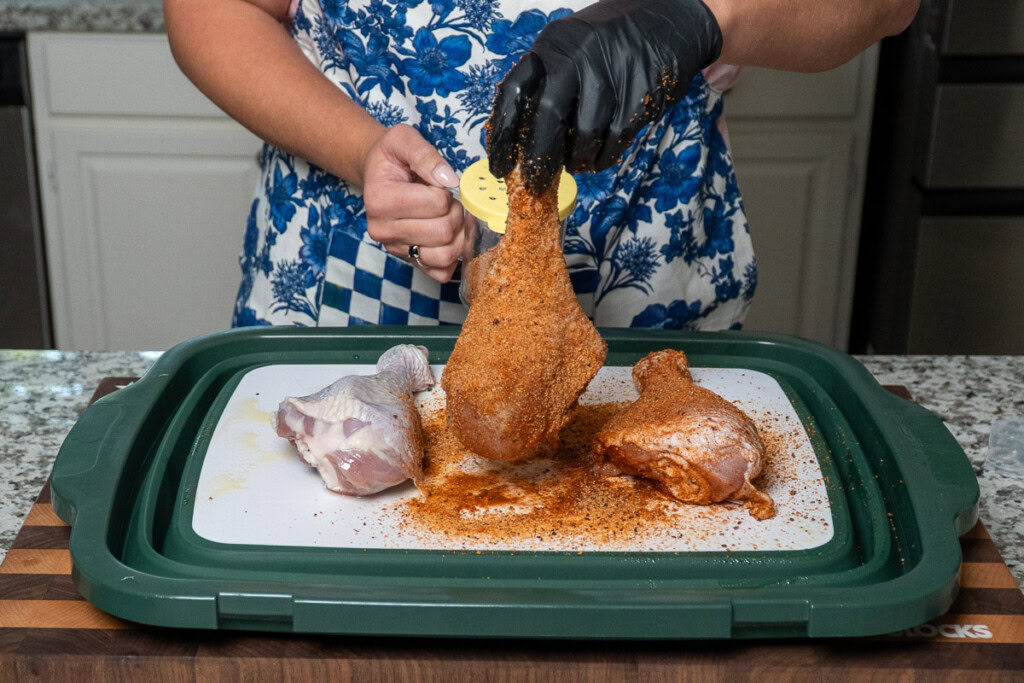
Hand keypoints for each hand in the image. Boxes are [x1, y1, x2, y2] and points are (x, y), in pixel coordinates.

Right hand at [362, 125, 467, 281]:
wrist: (378, 175)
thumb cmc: (392, 158)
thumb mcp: (403, 140)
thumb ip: (426, 155)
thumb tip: (449, 180)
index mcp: (380, 200)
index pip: (436, 203)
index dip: (446, 192)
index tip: (436, 184)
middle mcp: (382, 230)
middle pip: (443, 231)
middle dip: (455, 213)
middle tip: (447, 202)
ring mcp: (395, 249)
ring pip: (445, 256)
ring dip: (457, 236)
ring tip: (448, 218)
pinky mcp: (408, 262)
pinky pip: (441, 273)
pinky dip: (453, 256)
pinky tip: (449, 237)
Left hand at [486, 0, 722, 192]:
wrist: (669, 19)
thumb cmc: (611, 42)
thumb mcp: (571, 47)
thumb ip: (549, 84)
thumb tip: (524, 142)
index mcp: (552, 45)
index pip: (514, 92)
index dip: (502, 135)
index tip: (499, 166)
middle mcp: (577, 55)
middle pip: (547, 117)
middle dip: (540, 159)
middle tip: (536, 183)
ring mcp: (610, 72)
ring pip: (585, 134)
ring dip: (578, 159)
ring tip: (578, 162)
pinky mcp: (640, 92)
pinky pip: (615, 139)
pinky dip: (604, 157)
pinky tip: (600, 157)